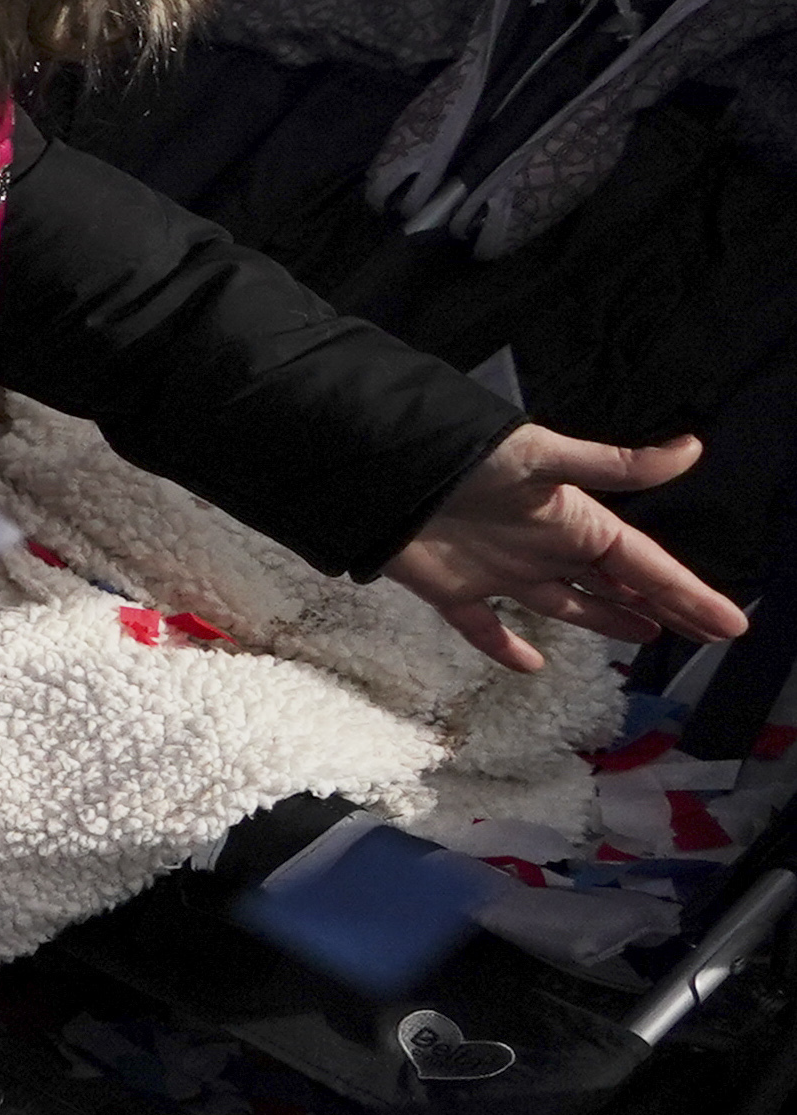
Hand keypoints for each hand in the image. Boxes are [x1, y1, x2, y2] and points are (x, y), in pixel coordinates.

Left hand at [385, 425, 746, 671]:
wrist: (384, 473)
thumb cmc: (469, 459)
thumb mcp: (546, 457)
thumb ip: (615, 465)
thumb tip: (692, 448)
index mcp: (575, 522)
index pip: (644, 565)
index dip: (687, 594)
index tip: (730, 624)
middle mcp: (545, 548)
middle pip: (617, 587)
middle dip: (663, 607)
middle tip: (707, 635)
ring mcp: (501, 571)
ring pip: (566, 604)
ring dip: (606, 620)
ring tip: (649, 636)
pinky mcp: (453, 590)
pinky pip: (484, 627)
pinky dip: (506, 647)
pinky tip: (532, 666)